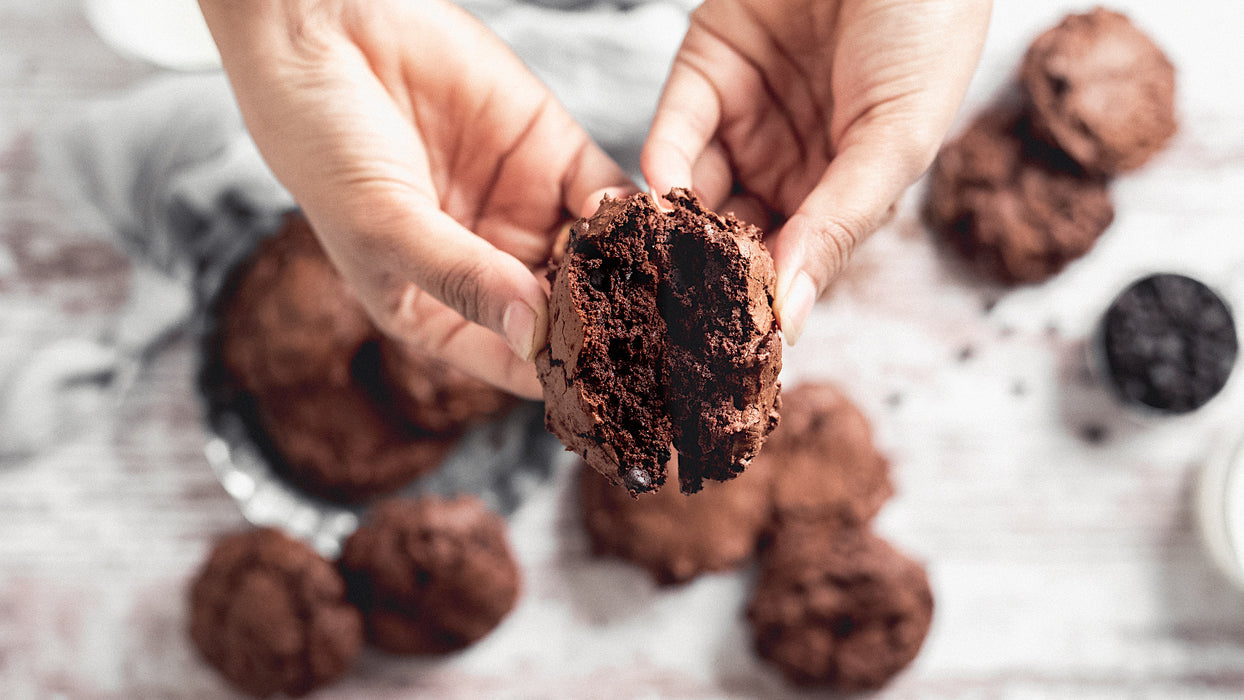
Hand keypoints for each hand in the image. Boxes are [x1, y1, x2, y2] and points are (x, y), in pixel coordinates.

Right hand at [199, 0, 632, 397]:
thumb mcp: (385, 224)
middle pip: (563, 312)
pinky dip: (630, 212)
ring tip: (656, 288)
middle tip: (653, 340)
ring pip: (593, 256)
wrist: (322, 26)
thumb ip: (461, 277)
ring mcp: (522, 208)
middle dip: (605, 324)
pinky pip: (604, 193)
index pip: (509, 358)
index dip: (554, 374)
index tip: (604, 391)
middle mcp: (487, 265)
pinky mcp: (550, 152)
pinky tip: (644, 225)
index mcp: (436, 306)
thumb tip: (530, 334)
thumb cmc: (323, 140)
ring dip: (626, 271)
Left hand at [642, 0, 990, 342]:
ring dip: (671, 229)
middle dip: (704, 275)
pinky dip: (662, 164)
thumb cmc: (929, 27)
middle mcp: (788, 162)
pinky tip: (662, 194)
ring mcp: (744, 118)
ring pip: (694, 191)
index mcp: (842, 188)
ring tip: (654, 266)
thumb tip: (792, 317)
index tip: (731, 350)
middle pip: (734, 236)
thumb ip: (842, 223)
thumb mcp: (898, 137)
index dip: (763, 302)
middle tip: (674, 317)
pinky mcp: (704, 72)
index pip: (793, 261)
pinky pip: (674, 130)